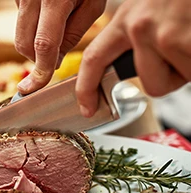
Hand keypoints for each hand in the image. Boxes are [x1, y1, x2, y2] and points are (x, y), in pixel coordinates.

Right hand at [15, 0, 106, 93]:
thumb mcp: (93, 3)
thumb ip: (73, 35)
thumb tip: (55, 60)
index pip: (43, 45)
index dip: (40, 71)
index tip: (32, 88)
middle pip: (23, 44)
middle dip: (36, 58)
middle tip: (54, 55)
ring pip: (19, 34)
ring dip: (34, 42)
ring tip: (54, 24)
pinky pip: (19, 20)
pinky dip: (31, 26)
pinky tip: (46, 12)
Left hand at [76, 0, 190, 117]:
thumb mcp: (151, 8)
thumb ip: (136, 37)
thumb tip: (130, 66)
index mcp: (127, 17)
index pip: (94, 59)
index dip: (86, 89)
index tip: (87, 108)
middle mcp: (141, 25)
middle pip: (148, 83)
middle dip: (168, 75)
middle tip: (181, 46)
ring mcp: (165, 34)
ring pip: (170, 82)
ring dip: (185, 68)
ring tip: (190, 38)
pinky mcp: (185, 40)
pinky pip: (190, 74)